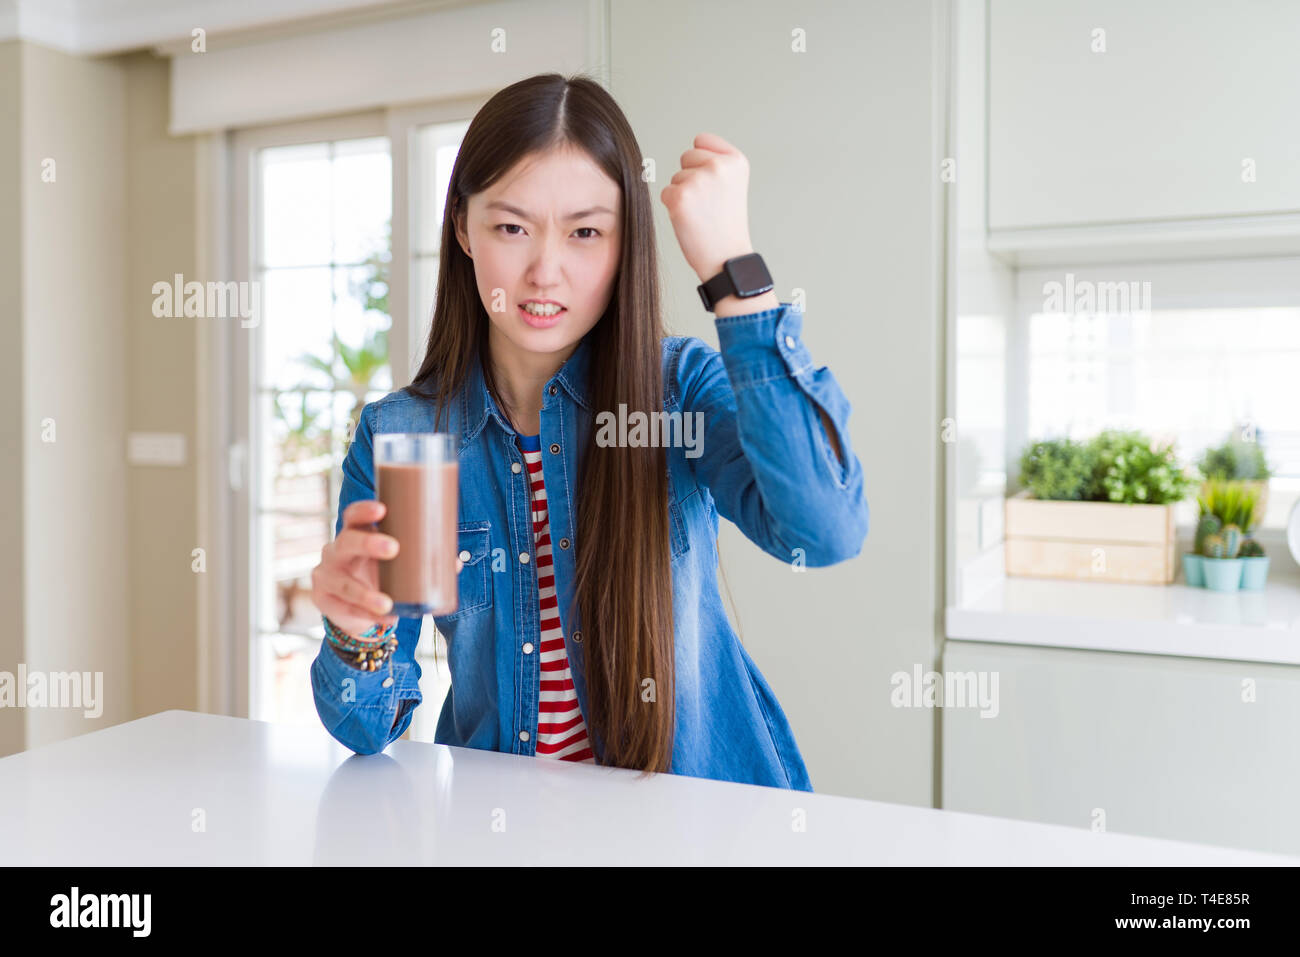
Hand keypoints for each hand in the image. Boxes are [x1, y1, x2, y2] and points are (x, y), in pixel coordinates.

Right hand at [310, 500, 462, 639]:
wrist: (353, 608)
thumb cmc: (379, 574)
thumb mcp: (395, 564)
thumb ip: (422, 560)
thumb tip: (456, 562)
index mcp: (354, 534)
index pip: (353, 516)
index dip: (364, 510)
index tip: (383, 509)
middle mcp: (336, 551)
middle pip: (346, 541)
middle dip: (368, 543)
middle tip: (394, 548)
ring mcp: (326, 576)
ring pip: (345, 584)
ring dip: (366, 594)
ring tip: (387, 603)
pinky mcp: (324, 600)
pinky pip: (345, 609)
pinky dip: (366, 615)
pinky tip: (383, 618)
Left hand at [659, 132, 754, 282]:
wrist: (726, 258)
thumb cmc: (726, 224)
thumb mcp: (733, 184)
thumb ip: (716, 163)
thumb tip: (688, 154)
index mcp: (735, 161)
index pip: (701, 141)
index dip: (702, 162)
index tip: (715, 185)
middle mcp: (718, 166)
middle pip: (686, 156)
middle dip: (691, 177)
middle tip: (708, 203)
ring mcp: (698, 180)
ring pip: (676, 177)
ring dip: (684, 194)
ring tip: (702, 214)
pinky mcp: (679, 197)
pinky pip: (666, 193)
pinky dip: (673, 207)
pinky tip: (690, 220)